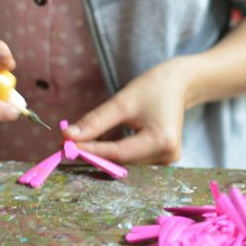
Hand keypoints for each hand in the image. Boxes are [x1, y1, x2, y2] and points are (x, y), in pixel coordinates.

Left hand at [63, 58, 190, 164]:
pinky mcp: (161, 158)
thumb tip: (68, 137)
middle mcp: (167, 155)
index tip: (66, 146)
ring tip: (79, 142)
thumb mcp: (123, 101)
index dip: (91, 150)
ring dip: (101, 153)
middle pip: (121, 160)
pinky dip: (113, 151)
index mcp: (162, 141)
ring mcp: (166, 160)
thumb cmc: (154, 87)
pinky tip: (98, 142)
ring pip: (124, 161)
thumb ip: (96, 121)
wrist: (179, 83)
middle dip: (94, 152)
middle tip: (66, 145)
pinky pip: (130, 158)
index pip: (119, 152)